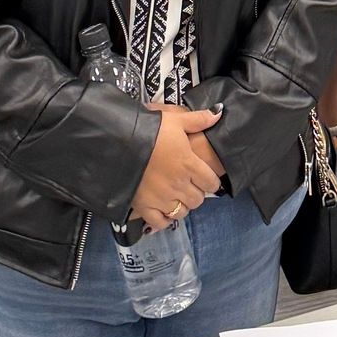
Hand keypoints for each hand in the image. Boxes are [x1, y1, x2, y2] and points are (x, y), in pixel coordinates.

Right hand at [131, 106, 223, 231]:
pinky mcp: (144, 207)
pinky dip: (163, 220)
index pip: (211, 182)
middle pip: (197, 199)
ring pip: (181, 212)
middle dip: (196, 193)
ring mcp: (161, 198)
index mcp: (189, 164)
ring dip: (181, 205)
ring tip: (176, 196)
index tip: (206, 178)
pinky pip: (160, 222)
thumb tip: (218, 114)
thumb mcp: (175, 119)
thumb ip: (198, 120)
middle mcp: (178, 184)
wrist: (118, 140)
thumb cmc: (149, 128)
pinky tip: (162, 211)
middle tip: (189, 185)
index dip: (211, 181)